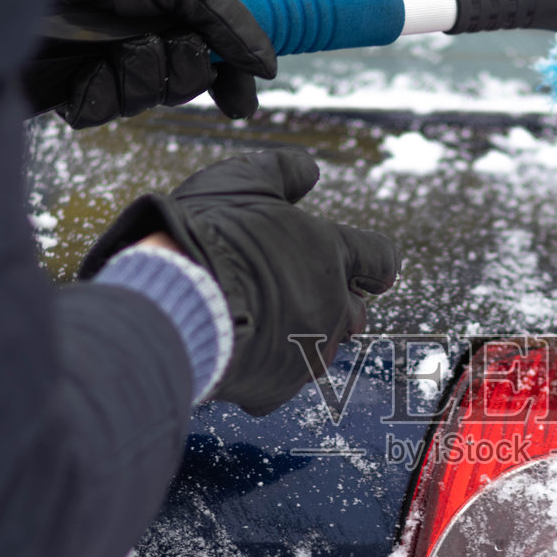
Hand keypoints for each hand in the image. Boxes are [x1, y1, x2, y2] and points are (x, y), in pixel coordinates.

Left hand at [32, 0, 276, 127]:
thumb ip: (222, 16)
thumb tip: (269, 63)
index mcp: (162, 9)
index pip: (212, 54)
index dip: (231, 80)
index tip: (241, 104)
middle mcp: (134, 38)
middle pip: (184, 84)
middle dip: (177, 71)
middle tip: (153, 44)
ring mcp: (99, 66)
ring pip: (143, 102)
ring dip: (133, 78)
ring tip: (106, 51)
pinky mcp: (63, 90)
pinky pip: (99, 114)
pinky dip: (93, 96)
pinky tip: (76, 73)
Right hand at [79, 149, 399, 415]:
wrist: (177, 296)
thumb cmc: (210, 233)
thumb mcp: (245, 180)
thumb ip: (283, 171)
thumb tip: (309, 169)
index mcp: (331, 254)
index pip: (380, 260)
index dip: (375, 264)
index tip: (372, 272)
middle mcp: (331, 306)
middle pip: (354, 312)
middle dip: (336, 303)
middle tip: (299, 291)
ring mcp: (307, 351)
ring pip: (322, 348)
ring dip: (303, 335)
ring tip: (266, 320)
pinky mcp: (277, 387)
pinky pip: (282, 381)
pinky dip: (266, 368)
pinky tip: (241, 350)